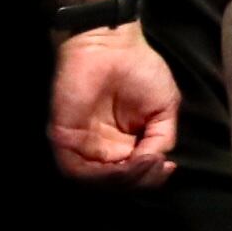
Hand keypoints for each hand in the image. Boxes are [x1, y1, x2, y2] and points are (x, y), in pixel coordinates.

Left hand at [49, 23, 180, 186]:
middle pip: (116, 183)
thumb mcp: (165, 109)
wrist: (112, 47)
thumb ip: (162, 138)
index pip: (132, 175)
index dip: (150, 178)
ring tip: (144, 163)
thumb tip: (157, 163)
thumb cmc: (140, 70)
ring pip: (97, 182)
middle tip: (156, 165)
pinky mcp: (64, 139)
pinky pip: (77, 170)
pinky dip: (104, 174)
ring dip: (125, 180)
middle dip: (140, 181)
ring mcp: (81, 146)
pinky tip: (128, 162)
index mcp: (124, 144)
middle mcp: (101, 150)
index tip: (167, 167)